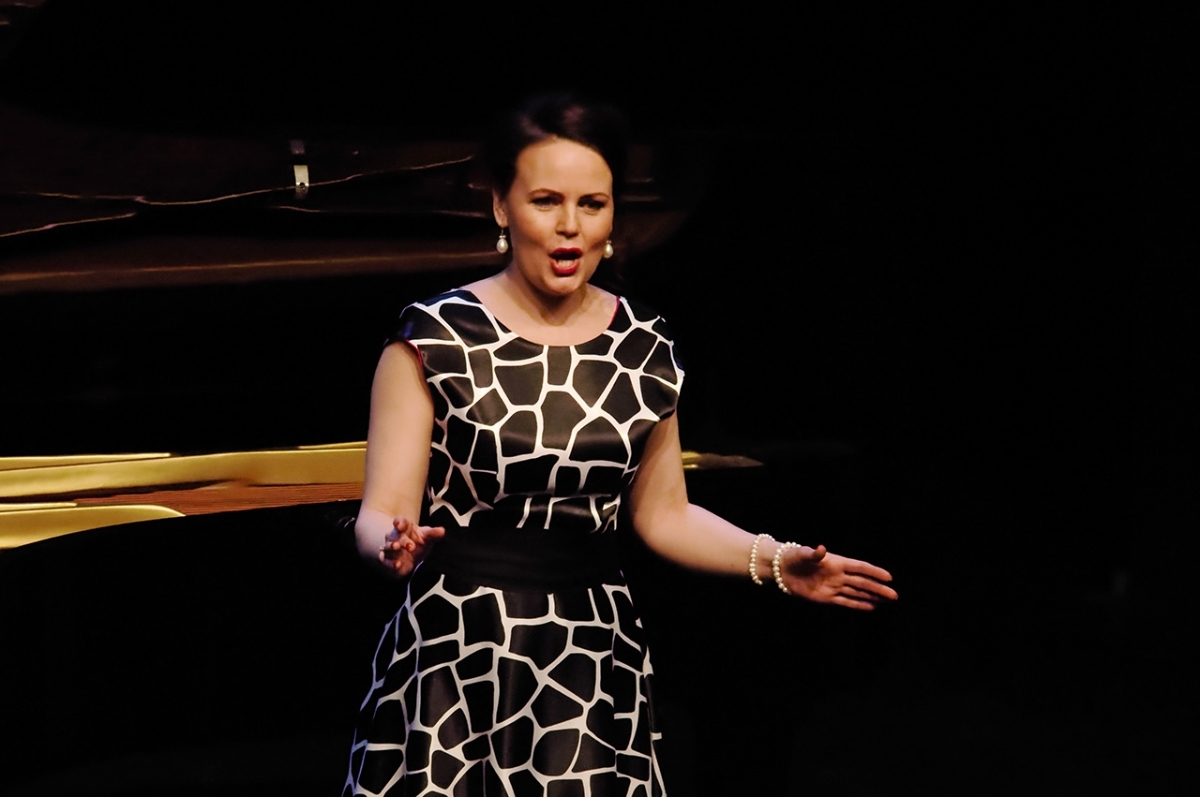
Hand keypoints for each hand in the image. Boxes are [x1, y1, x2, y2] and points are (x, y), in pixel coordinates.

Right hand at [378, 517, 444, 576]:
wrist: (410, 556)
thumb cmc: (418, 541)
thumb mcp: (427, 536)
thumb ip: (433, 534)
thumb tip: (442, 531)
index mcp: (404, 527)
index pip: (400, 522)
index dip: (399, 522)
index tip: (399, 524)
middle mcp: (395, 536)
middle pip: (395, 535)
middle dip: (402, 540)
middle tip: (411, 546)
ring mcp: (390, 548)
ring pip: (388, 547)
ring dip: (392, 547)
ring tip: (396, 548)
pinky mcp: (389, 561)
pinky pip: (387, 561)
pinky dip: (391, 563)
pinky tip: (396, 564)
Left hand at [779, 544, 897, 609]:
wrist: (782, 570)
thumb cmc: (794, 557)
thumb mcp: (803, 554)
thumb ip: (814, 554)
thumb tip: (821, 548)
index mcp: (837, 562)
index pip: (860, 568)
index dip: (874, 572)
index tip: (889, 578)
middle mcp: (838, 575)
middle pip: (862, 583)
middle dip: (878, 589)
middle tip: (894, 595)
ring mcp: (833, 587)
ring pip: (857, 593)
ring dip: (872, 597)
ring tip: (887, 601)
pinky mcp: (826, 598)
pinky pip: (845, 602)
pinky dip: (858, 605)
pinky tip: (871, 607)